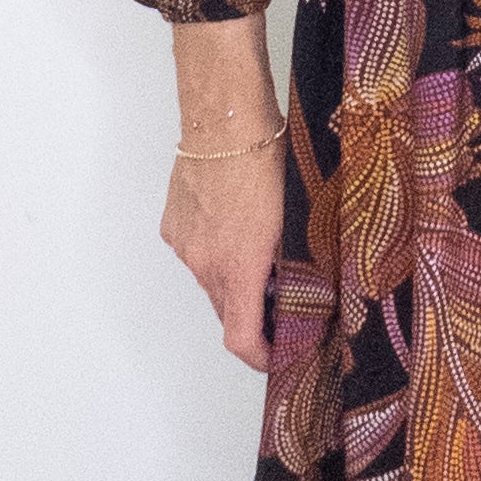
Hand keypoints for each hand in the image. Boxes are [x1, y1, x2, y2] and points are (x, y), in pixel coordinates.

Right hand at [160, 142, 283, 370]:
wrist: (225, 122)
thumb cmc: (267, 163)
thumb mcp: (295, 221)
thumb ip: (295, 266)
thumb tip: (306, 294)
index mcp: (238, 268)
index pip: (240, 337)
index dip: (259, 358)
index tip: (277, 359)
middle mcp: (204, 263)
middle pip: (227, 310)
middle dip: (253, 316)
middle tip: (285, 303)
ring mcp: (184, 245)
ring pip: (211, 280)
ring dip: (234, 279)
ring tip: (263, 250)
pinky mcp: (173, 226)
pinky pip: (196, 253)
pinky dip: (216, 252)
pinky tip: (236, 225)